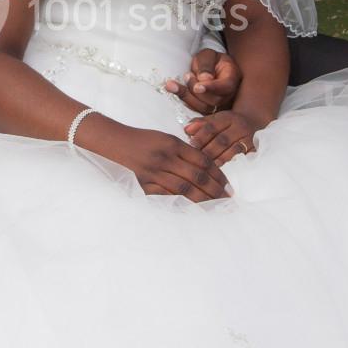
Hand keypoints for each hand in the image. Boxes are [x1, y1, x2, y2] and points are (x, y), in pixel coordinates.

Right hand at [84, 120, 231, 201]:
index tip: (229, 186)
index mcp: (173, 144)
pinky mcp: (144, 184)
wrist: (117, 143)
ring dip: (203, 199)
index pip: (203, 161)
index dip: (219, 175)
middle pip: (197, 177)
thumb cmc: (145, 140)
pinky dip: (181, 204)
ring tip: (216, 206)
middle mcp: (165, 158)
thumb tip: (208, 169)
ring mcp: (154, 173)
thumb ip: (186, 152)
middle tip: (228, 200)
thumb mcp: (168, 138)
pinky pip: (167, 196)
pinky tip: (193, 208)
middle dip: (216, 190)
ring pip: (184, 189)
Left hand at [164, 49, 241, 113]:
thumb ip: (206, 64)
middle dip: (196, 90)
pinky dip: (182, 98)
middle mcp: (229, 94)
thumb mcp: (208, 55)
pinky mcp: (208, 109)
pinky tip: (171, 87)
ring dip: (188, 95)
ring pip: (204, 108)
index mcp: (233, 77)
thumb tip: (204, 79)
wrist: (209, 67)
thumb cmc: (210, 60)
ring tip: (184, 78)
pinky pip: (195, 110)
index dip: (212, 88)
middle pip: (215, 100)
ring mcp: (219, 104)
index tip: (197, 87)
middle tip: (188, 75)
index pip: (226, 86)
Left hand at [185, 110, 263, 166]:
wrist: (253, 122)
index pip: (212, 127)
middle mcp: (240, 127)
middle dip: (208, 151)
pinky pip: (243, 159)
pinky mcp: (255, 150)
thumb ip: (200, 124)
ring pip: (233, 151)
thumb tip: (186, 129)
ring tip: (207, 169)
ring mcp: (249, 138)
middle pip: (222, 140)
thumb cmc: (228, 124)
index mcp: (227, 118)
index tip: (190, 145)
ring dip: (219, 160)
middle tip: (197, 160)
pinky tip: (223, 173)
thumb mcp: (215, 119)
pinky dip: (233, 166)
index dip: (201, 136)